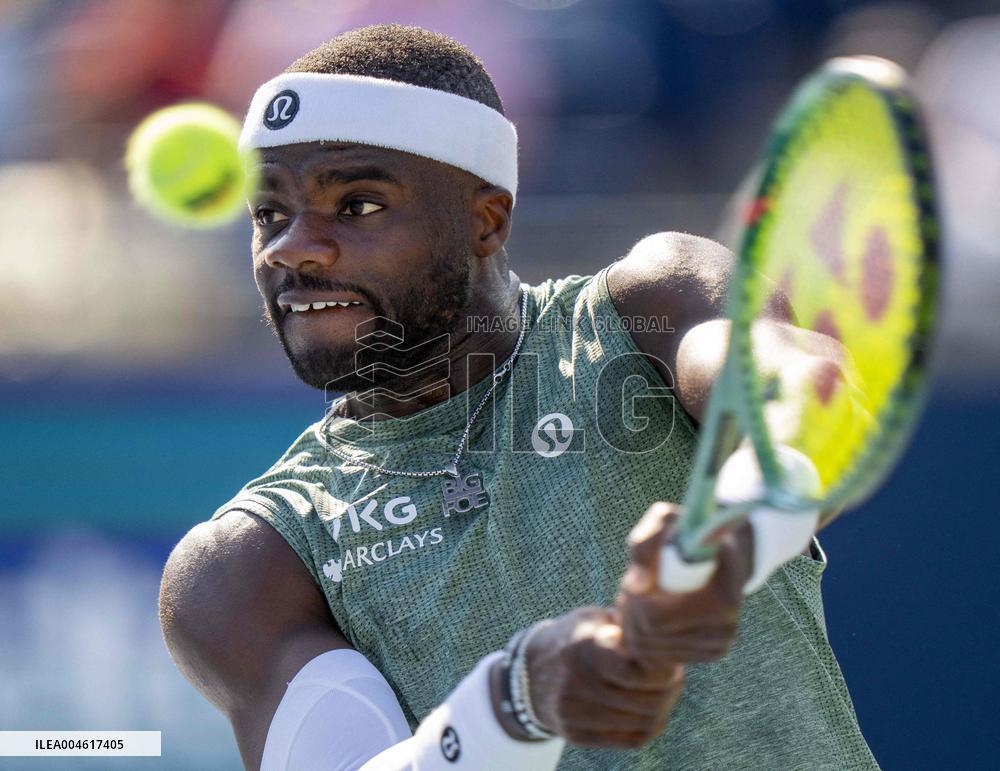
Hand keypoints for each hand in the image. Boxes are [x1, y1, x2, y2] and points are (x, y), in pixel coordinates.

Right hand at [520, 606, 683, 748]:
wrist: (527, 673)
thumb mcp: (592, 619)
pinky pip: (629, 740)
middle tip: (676, 675)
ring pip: (642, 722)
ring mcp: (574, 713)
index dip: (663, 668)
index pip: (637, 672)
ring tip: (666, 691)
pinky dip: (650, 728)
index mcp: (582, 648)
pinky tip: (654, 713)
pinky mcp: (575, 735)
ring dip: (663, 707)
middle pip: (645, 700)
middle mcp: (576, 684)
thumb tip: (662, 636)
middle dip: (670, 688)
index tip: (670, 658)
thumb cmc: (571, 639)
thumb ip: (625, 626)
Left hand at [616, 502, 751, 672]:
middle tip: (627, 590)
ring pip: (652, 649)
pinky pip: (662, 657)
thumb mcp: (664, 521)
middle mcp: (726, 626)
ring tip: (639, 598)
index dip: (632, 602)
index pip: (654, 619)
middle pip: (649, 636)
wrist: (722, 551)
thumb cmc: (687, 534)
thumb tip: (637, 587)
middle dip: (629, 612)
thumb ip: (646, 544)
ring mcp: (720, 643)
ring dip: (634, 624)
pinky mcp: (713, 652)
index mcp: (721, 595)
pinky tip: (651, 615)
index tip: (630, 582)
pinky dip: (647, 637)